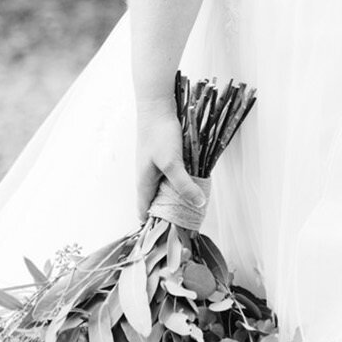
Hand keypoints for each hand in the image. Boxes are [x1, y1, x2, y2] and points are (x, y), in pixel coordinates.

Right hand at [134, 100, 205, 221]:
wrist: (157, 106)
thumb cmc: (159, 134)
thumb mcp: (172, 163)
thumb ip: (184, 185)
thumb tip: (198, 205)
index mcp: (144, 185)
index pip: (145, 214)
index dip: (156, 226)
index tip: (173, 235)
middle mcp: (147, 180)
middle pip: (157, 204)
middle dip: (171, 214)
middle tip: (190, 222)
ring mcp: (154, 169)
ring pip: (166, 191)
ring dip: (178, 198)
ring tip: (195, 206)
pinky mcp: (163, 159)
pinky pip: (172, 178)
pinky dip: (181, 184)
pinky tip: (194, 183)